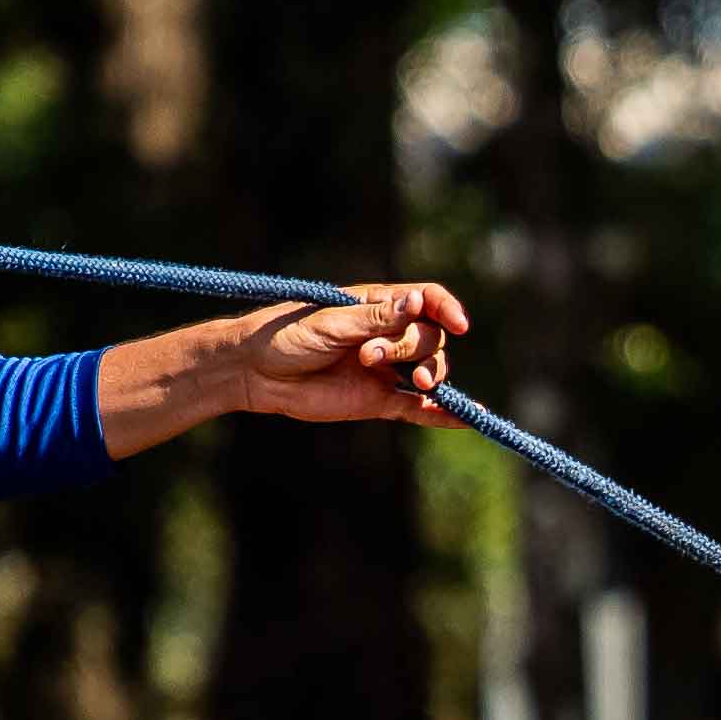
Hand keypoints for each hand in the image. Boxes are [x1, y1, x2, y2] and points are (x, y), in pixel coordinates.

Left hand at [222, 281, 466, 422]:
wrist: (255, 372)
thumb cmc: (285, 335)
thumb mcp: (330, 323)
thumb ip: (375, 318)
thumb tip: (417, 302)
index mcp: (377, 305)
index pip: (426, 300)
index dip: (446, 309)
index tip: (458, 324)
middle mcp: (387, 334)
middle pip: (430, 337)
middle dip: (414, 346)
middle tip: (372, 356)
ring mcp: (386, 369)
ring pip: (430, 370)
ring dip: (432, 375)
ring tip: (417, 384)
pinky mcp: (379, 401)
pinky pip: (419, 408)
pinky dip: (441, 413)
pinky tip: (466, 419)